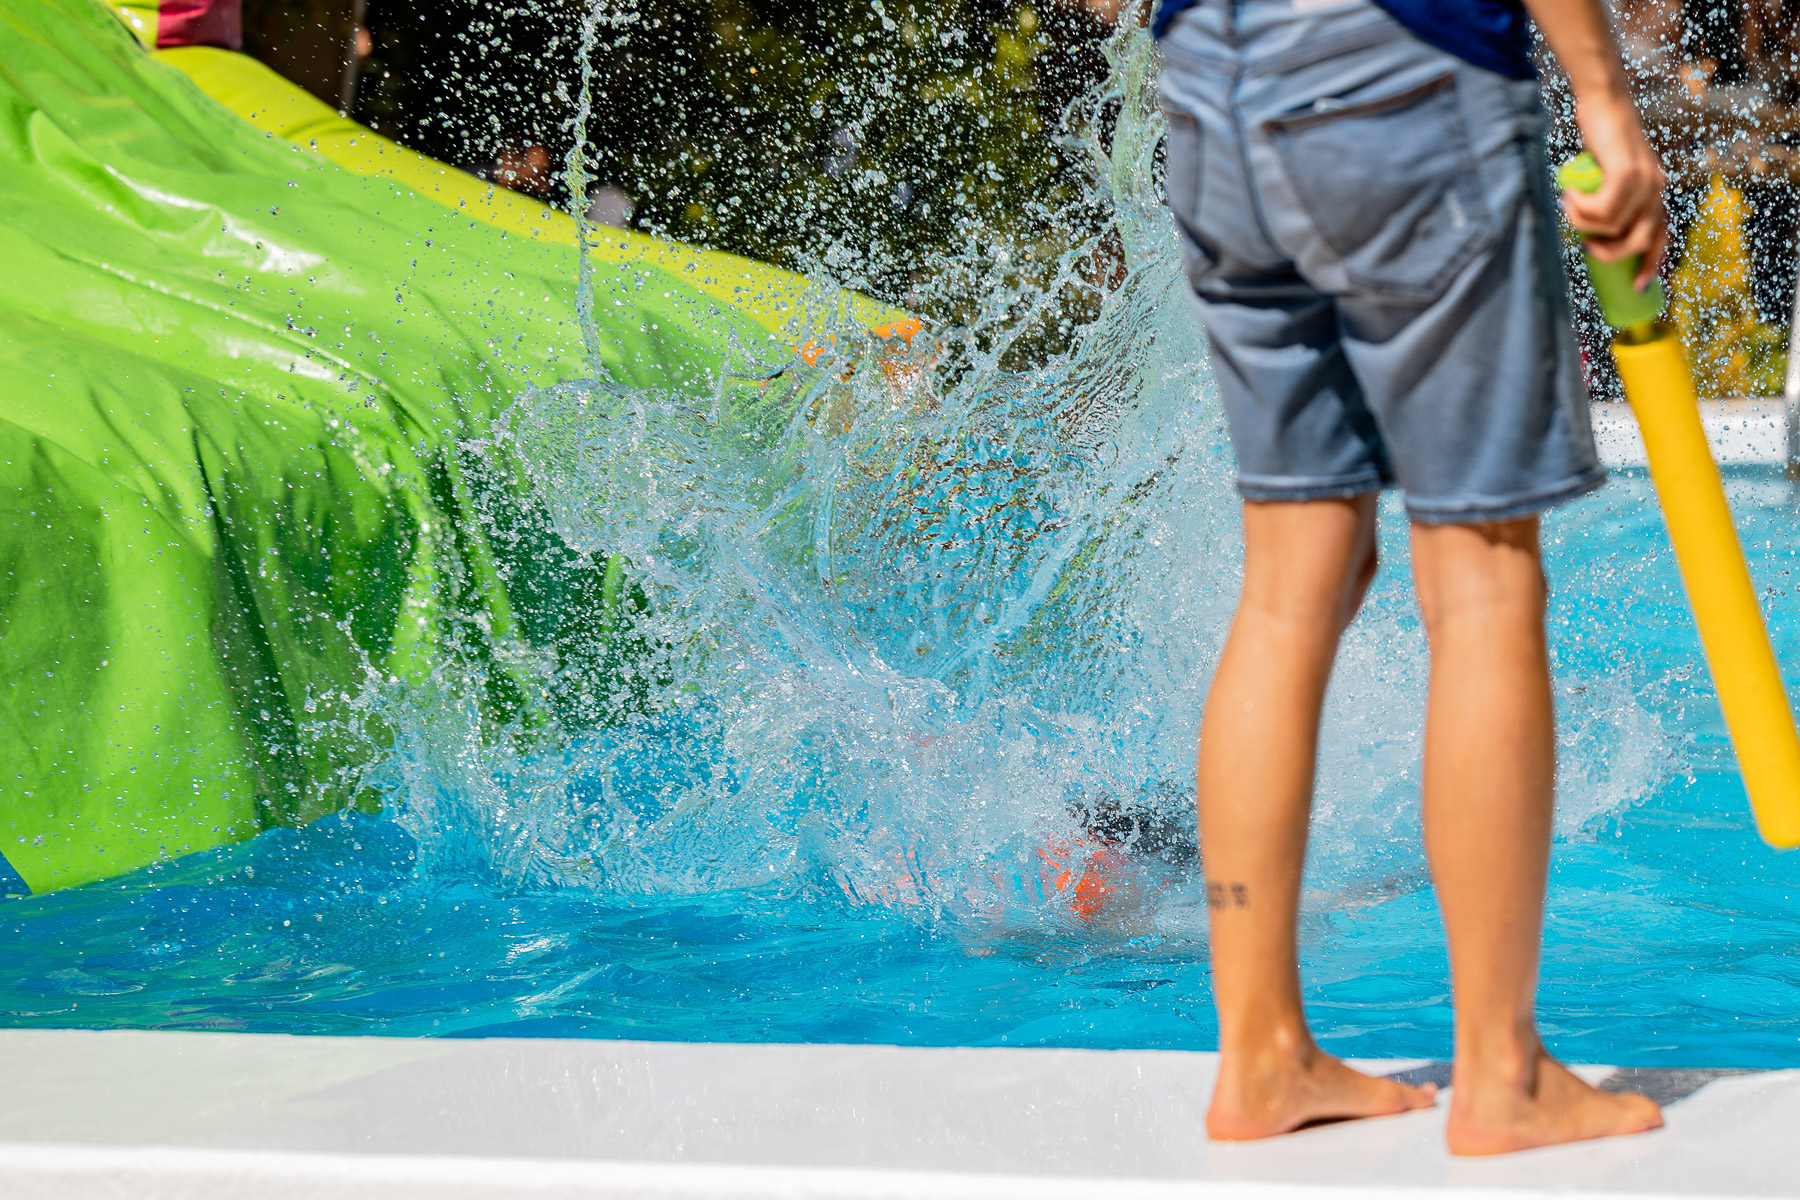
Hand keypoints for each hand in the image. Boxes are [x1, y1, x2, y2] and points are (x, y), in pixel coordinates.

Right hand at [1561, 91, 1669, 290]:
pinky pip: (1601, 209)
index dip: (1651, 264)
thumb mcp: (1611, 173)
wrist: (1604, 100)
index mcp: (1657, 191)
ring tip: (1568, 206)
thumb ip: (1611, 196)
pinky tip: (1569, 194)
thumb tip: (1591, 232)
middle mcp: (1657, 188)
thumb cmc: (1602, 138)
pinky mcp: (1627, 173)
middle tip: (1586, 247)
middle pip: (1641, 240)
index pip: (1662, 236)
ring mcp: (1645, 180)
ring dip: (1584, 224)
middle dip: (1611, 254)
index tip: (1638, 287)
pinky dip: (1580, 209)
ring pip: (1614, 226)